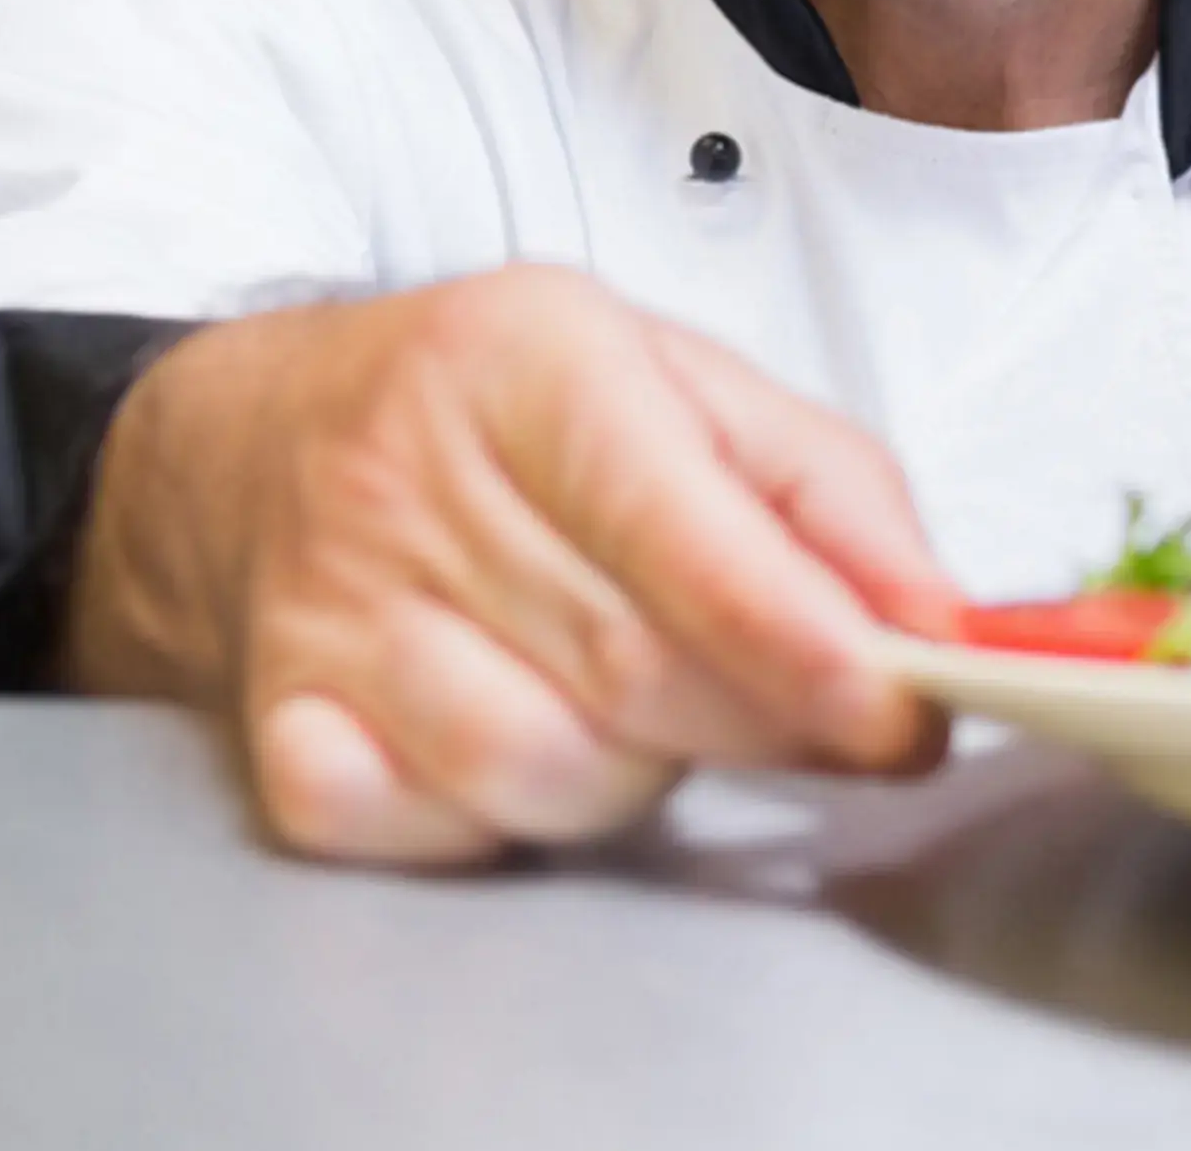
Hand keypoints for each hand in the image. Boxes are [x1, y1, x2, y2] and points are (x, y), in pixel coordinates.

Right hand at [61, 267, 958, 865]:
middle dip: (762, 718)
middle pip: (634, 668)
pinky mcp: (278, 727)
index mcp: (526, 361)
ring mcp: (327, 612)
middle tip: (823, 713)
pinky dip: (501, 822)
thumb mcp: (679, 381)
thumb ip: (831, 493)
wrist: (252, 442)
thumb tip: (937, 625)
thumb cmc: (498, 415)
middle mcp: (406, 479)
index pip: (677, 530)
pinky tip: (515, 742)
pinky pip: (433, 829)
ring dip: (637, 772)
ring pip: (544, 767)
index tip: (896, 711)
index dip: (801, 641)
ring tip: (636, 700)